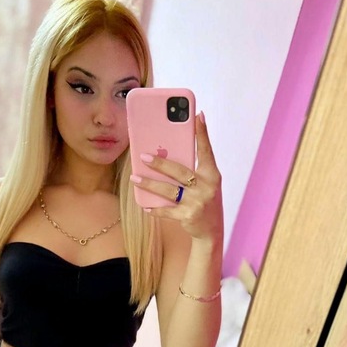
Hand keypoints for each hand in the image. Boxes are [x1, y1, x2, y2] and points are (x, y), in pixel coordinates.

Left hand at [131, 111, 222, 244]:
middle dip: (160, 163)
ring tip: (135, 178)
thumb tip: (166, 152)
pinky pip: (167, 211)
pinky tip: (144, 205)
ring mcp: (198, 202)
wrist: (211, 230)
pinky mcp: (188, 216)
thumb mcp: (204, 183)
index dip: (202, 133)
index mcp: (212, 174)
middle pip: (179, 171)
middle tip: (143, 156)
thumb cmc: (204, 199)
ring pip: (169, 190)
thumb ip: (191, 169)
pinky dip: (155, 209)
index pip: (206, 150)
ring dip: (150, 184)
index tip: (197, 116)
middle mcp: (207, 187)